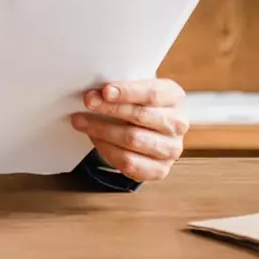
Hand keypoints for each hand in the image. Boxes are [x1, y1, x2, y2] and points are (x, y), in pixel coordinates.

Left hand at [70, 78, 187, 182]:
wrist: (144, 129)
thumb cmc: (134, 103)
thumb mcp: (130, 90)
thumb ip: (117, 89)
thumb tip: (93, 93)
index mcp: (174, 96)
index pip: (152, 93)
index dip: (127, 92)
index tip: (104, 90)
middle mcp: (178, 123)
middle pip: (141, 116)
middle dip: (110, 109)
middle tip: (87, 102)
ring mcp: (172, 149)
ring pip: (133, 139)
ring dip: (102, 130)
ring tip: (81, 121)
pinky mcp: (160, 169)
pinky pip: (130, 162)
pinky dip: (107, 149)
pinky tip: (95, 138)